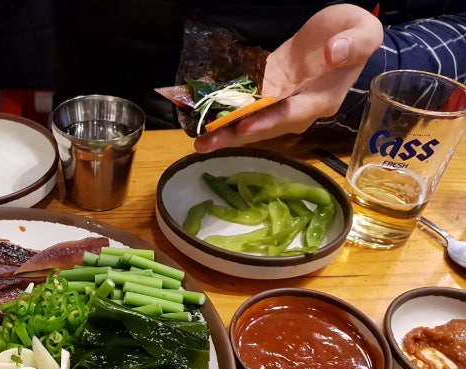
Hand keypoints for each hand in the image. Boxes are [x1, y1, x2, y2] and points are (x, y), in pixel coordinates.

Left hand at [194, 4, 382, 152]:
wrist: (341, 35)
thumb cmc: (353, 33)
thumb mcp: (363, 31)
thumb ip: (353, 44)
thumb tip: (334, 53)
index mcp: (322, 98)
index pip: (293, 114)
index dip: (269, 121)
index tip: (244, 126)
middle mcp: (299, 110)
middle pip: (266, 127)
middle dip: (236, 136)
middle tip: (205, 143)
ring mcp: (282, 105)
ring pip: (253, 124)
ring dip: (225, 134)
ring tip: (199, 142)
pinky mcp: (268, 96)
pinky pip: (247, 111)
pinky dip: (226, 119)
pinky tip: (203, 123)